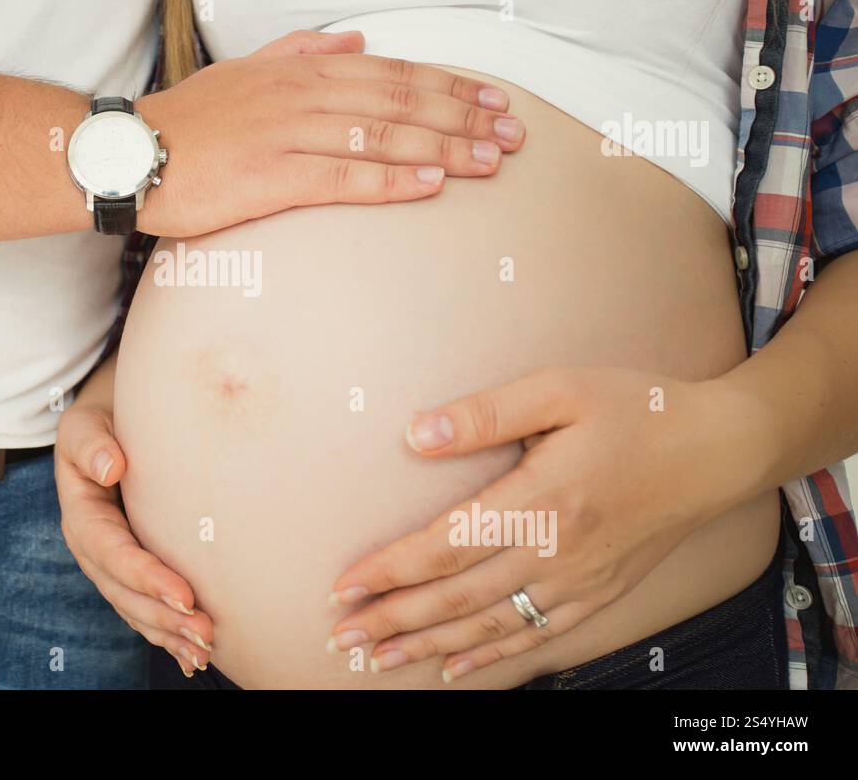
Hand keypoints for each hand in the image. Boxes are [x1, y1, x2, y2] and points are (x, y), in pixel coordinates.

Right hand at [54, 402, 214, 677]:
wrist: (111, 422)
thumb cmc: (102, 422)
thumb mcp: (85, 423)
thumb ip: (92, 443)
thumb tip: (111, 468)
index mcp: (81, 515)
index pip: (113, 553)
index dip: (146, 576)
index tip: (184, 594)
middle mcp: (93, 548)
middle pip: (125, 592)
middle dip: (162, 617)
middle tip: (204, 632)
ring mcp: (111, 565)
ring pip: (136, 609)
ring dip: (168, 633)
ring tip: (204, 650)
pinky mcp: (131, 571)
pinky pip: (145, 610)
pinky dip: (167, 635)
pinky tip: (192, 657)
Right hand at [136, 29, 524, 236]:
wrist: (133, 153)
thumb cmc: (192, 120)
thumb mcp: (248, 69)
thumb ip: (303, 50)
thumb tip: (357, 41)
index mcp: (303, 72)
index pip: (393, 73)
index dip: (449, 86)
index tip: (494, 100)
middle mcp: (304, 96)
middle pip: (401, 101)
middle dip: (465, 117)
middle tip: (514, 134)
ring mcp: (290, 135)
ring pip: (383, 136)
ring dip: (445, 148)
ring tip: (491, 162)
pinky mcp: (273, 178)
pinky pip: (345, 177)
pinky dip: (393, 178)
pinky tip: (431, 184)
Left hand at [327, 368, 771, 681]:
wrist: (718, 449)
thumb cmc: (635, 410)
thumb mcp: (559, 390)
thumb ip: (484, 415)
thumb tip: (416, 434)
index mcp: (540, 501)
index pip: (445, 546)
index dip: (389, 571)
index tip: (344, 586)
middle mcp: (556, 553)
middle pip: (456, 598)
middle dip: (393, 619)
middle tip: (341, 634)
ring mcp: (578, 582)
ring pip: (488, 627)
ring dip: (428, 645)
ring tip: (377, 657)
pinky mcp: (597, 594)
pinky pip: (534, 637)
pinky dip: (489, 657)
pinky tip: (453, 667)